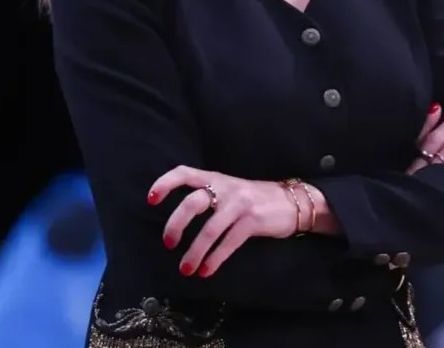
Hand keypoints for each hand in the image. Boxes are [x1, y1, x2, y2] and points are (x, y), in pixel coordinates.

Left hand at [147, 166, 296, 276]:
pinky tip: (206, 271)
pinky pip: (228, 242)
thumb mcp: (230, 190)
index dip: (166, 183)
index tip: (151, 199)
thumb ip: (209, 196)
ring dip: (194, 252)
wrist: (292, 202)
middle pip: (193, 202)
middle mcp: (226, 188)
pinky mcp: (253, 221)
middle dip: (176, 224)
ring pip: (210, 229)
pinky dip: (214, 259)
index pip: (185, 173)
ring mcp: (240, 204)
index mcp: (216, 179)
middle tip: (168, 244)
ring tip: (185, 269)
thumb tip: (178, 217)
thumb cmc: (255, 199)